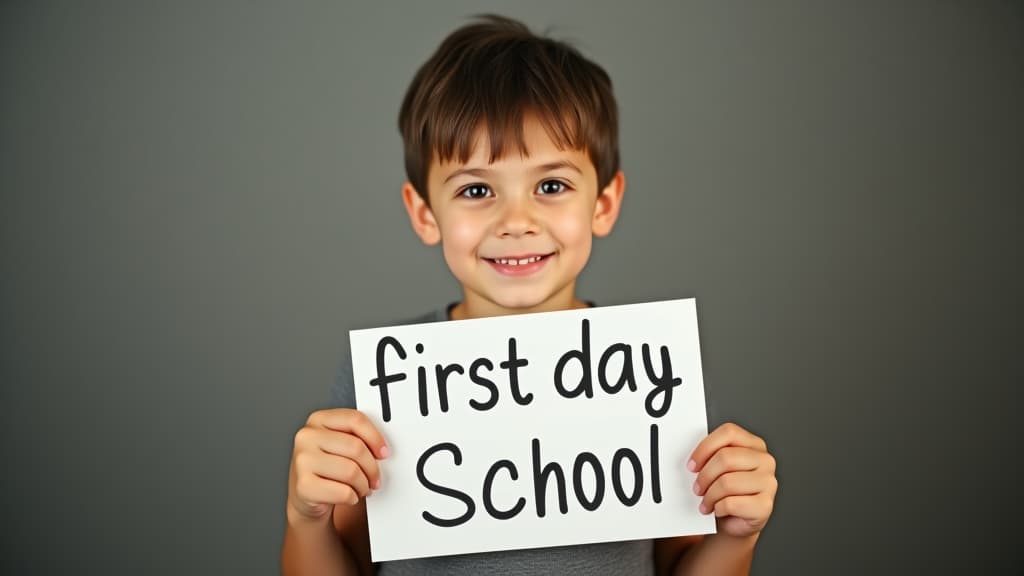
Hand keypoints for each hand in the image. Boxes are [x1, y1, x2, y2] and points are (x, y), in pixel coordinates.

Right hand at [287, 408, 388, 523]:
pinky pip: (344, 492)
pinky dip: (353, 497)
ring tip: (362, 488)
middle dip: (372, 468)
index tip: (384, 452)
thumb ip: (357, 438)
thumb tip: (382, 449)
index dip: (375, 437)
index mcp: (318, 419)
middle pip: (356, 448)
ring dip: (363, 485)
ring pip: (351, 472)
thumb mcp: (339, 445)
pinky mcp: (303, 485)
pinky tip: (349, 496)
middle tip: (375, 479)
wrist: (305, 494)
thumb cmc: (327, 467)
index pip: (355, 420)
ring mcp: (302, 460)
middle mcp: (307, 436)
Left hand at [688, 422, 776, 537]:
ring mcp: (768, 483)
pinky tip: (718, 510)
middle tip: (697, 488)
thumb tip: (693, 459)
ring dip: (710, 496)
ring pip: (727, 482)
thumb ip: (711, 456)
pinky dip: (718, 508)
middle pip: (726, 457)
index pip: (729, 432)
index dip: (705, 447)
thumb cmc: (726, 492)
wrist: (736, 522)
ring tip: (706, 501)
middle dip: (705, 475)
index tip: (692, 464)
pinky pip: (731, 503)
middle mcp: (765, 461)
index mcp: (754, 445)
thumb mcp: (719, 468)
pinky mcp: (765, 505)